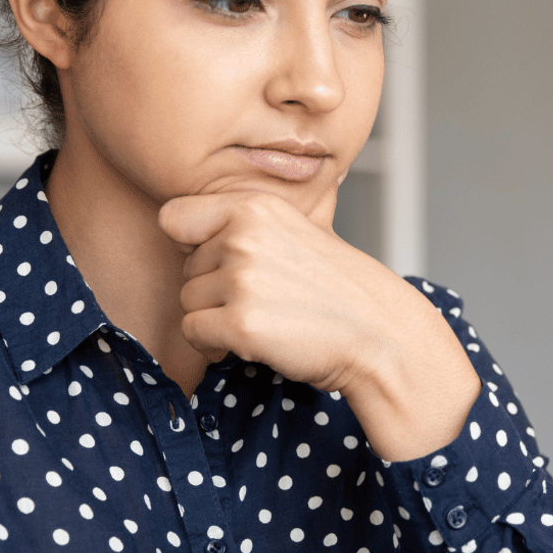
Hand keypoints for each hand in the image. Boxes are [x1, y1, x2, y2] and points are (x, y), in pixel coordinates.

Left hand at [158, 190, 479, 459]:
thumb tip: (177, 219)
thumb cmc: (337, 287)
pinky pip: (193, 334)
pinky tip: (251, 342)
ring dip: (215, 320)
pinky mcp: (240, 323)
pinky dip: (215, 345)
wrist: (379, 333)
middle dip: (213, 290)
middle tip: (261, 301)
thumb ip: (243, 222)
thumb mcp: (295, 231)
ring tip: (261, 321)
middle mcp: (244, 237)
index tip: (219, 261)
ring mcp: (241, 280)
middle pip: (185, 268)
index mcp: (254, 207)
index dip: (190, 244)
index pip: (174, 217)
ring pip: (187, 302)